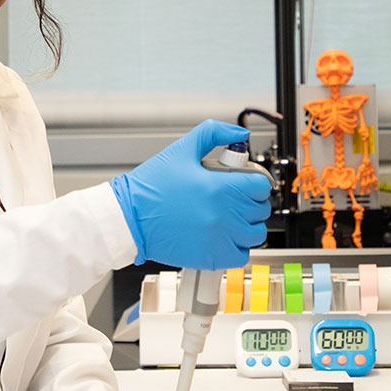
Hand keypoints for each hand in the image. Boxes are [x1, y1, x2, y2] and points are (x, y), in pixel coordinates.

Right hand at [109, 120, 270, 268]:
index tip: (246, 182)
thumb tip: (239, 134)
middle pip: (261, 210)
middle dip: (251, 201)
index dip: (255, 181)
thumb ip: (214, 133)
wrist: (129, 218)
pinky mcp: (211, 257)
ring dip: (248, 225)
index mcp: (219, 187)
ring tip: (230, 217)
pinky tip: (224, 236)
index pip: (261, 186)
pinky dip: (238, 246)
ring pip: (256, 234)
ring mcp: (219, 239)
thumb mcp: (181, 149)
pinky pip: (241, 255)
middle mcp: (223, 215)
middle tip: (234, 198)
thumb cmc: (150, 187)